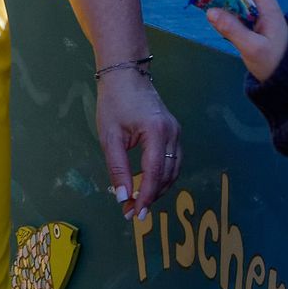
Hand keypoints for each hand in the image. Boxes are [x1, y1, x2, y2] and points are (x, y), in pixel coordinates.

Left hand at [95, 64, 181, 217]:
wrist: (125, 74)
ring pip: (173, 170)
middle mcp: (173, 134)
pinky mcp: (174, 132)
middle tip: (132, 211)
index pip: (155, 173)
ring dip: (158, 189)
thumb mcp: (110, 136)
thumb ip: (117, 167)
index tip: (136, 213)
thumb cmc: (114, 102)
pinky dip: (162, 176)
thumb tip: (122, 197)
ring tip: (139, 202)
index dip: (146, 196)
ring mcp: (177, 132)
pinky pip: (173, 161)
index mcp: (157, 132)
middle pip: (167, 175)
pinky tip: (147, 184)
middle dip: (151, 196)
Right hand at [197, 0, 287, 82]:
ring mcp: (251, 9)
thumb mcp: (254, 49)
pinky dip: (212, 0)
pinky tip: (199, 3)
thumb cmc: (274, 61)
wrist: (286, 75)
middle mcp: (258, 1)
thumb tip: (210, 12)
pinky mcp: (245, 18)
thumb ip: (233, 30)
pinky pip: (227, 3)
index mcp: (266, 4)